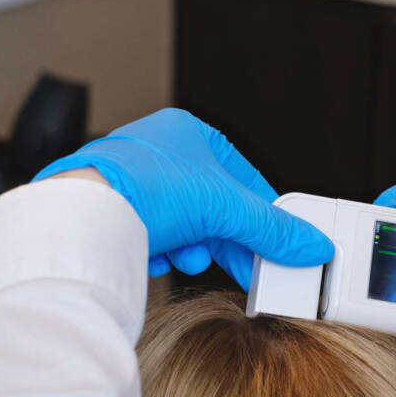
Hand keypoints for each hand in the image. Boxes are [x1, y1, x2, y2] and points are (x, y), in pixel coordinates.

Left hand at [33, 108, 332, 288]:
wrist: (82, 217)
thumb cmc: (144, 188)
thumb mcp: (226, 208)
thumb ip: (274, 230)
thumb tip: (313, 246)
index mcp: (188, 131)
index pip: (244, 175)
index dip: (263, 212)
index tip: (277, 240)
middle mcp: (159, 150)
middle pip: (216, 204)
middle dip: (229, 237)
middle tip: (249, 265)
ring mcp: (134, 180)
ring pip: (187, 223)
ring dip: (197, 246)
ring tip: (194, 256)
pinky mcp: (114, 210)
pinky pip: (156, 235)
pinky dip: (166, 250)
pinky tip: (162, 257)